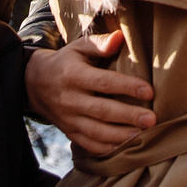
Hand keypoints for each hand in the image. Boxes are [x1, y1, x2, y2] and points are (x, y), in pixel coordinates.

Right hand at [23, 30, 154, 155]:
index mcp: (74, 75)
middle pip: (102, 110)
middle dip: (128, 116)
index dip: (126, 87)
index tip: (149, 91)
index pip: (103, 82)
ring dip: (121, 136)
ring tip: (144, 135)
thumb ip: (99, 44)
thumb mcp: (77, 47)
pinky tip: (126, 147)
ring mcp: (69, 119)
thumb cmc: (65, 62)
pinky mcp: (70, 133)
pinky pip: (89, 145)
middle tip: (151, 119)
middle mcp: (70, 99)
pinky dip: (108, 149)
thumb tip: (120, 38)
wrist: (35, 84)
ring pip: (97, 132)